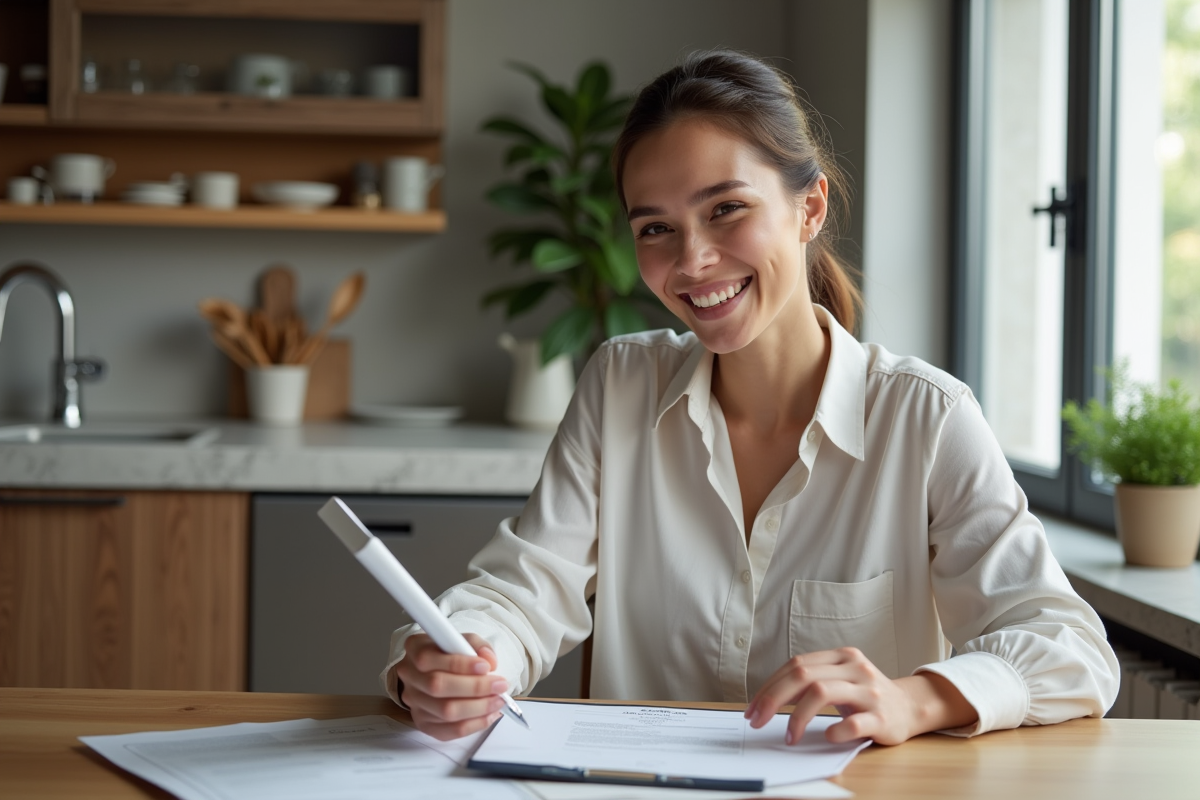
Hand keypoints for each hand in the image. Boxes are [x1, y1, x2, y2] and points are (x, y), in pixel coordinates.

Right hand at [395, 633, 508, 740]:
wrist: (438, 671)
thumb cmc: (451, 653)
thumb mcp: (463, 639)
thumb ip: (476, 645)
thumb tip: (489, 660)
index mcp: (414, 648)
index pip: (428, 658)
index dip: (459, 664)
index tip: (486, 666)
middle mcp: (409, 676)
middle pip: (437, 686)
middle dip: (475, 687)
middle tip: (499, 685)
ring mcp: (414, 702)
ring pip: (445, 711)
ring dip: (479, 708)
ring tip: (498, 700)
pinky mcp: (423, 723)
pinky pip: (449, 731)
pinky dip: (474, 724)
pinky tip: (489, 714)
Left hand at [744, 647, 977, 745]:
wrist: (911, 708)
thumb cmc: (866, 696)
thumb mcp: (840, 679)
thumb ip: (812, 681)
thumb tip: (766, 699)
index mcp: (841, 656)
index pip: (796, 665)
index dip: (769, 686)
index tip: (753, 708)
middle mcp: (855, 668)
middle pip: (803, 676)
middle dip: (773, 699)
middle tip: (757, 721)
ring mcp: (869, 692)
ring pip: (822, 693)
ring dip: (797, 717)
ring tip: (789, 737)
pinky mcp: (882, 717)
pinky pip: (852, 722)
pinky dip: (834, 730)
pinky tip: (826, 736)